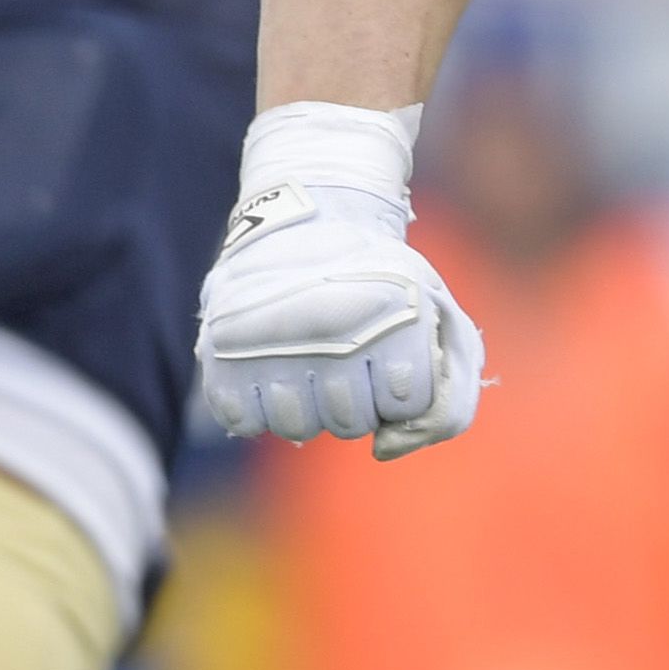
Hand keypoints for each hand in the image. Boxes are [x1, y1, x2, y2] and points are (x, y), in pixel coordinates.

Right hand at [194, 104, 485, 461]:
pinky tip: (271, 363)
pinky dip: (259, 403)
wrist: (308, 219)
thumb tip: (386, 450)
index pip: (406, 404)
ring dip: (306, 403)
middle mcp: (334, 327)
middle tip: (345, 354)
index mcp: (395, 312)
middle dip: (355, 399)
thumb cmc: (380, 280)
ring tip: (308, 356)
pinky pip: (247, 421)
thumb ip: (447, 392)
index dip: (400, 389)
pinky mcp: (220, 356)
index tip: (391, 356)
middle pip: (350, 423)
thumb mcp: (436, 312)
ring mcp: (272, 343)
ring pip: (297, 427)